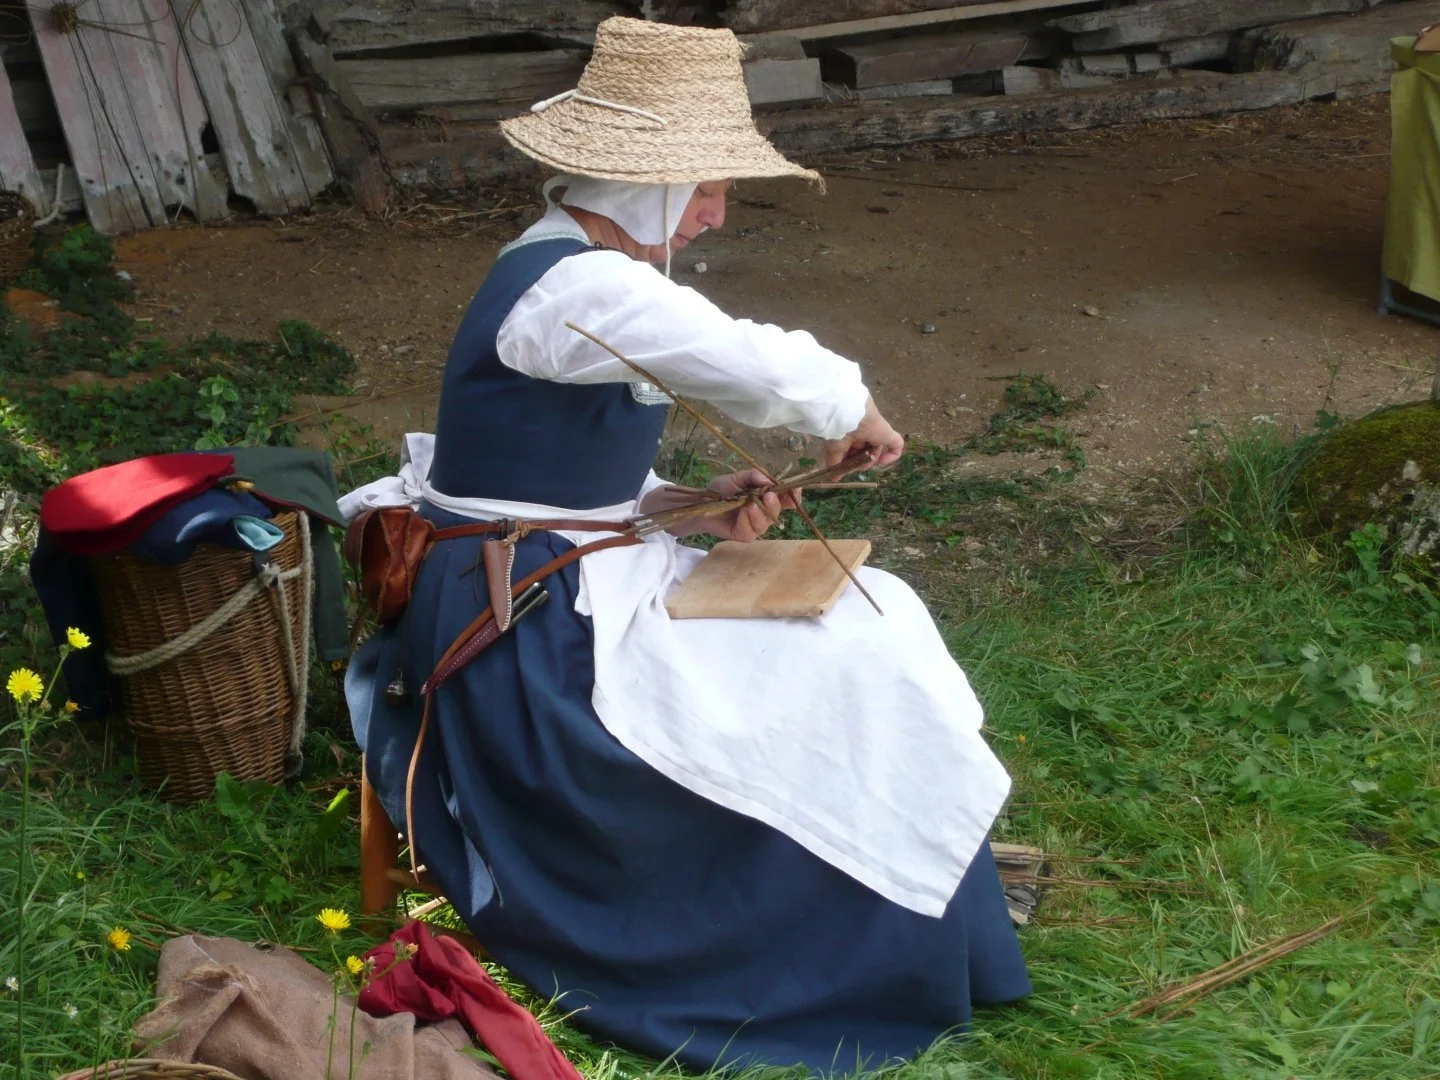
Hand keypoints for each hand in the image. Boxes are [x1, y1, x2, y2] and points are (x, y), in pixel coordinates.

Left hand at [639, 469, 797, 540]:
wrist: (700, 504)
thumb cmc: (719, 490)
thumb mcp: (736, 478)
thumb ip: (753, 476)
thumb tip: (769, 480)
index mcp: (766, 496)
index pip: (787, 498)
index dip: (793, 495)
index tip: (794, 490)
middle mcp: (764, 511)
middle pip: (779, 511)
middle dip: (776, 504)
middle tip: (769, 496)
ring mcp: (755, 525)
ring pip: (767, 522)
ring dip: (760, 513)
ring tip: (750, 505)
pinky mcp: (744, 535)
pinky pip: (752, 531)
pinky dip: (748, 521)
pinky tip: (741, 513)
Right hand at [823, 395, 903, 467]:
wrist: (845, 416)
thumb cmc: (836, 431)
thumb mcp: (833, 450)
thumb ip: (834, 464)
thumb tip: (834, 478)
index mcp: (849, 432)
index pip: (852, 449)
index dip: (850, 460)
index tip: (845, 467)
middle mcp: (863, 431)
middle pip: (864, 450)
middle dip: (859, 461)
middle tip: (854, 466)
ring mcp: (876, 431)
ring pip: (876, 448)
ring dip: (870, 460)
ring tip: (864, 462)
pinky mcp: (887, 432)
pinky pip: (896, 444)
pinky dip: (892, 455)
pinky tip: (881, 462)